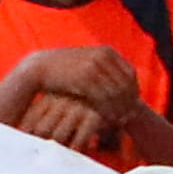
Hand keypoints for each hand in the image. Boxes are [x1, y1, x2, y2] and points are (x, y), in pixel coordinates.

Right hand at [0, 41, 140, 141]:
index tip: (133, 105)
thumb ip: (105, 68)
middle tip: (129, 118)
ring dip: (120, 109)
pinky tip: (107, 120)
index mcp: (107, 52)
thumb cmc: (64, 69)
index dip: (134, 91)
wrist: (38, 67)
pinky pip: (103, 97)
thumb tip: (126, 80)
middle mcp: (103, 57)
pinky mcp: (83, 78)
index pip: (130, 73)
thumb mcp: (87, 62)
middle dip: (129, 102)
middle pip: (126, 83)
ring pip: (116, 92)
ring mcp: (93, 67)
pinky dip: (108, 110)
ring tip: (119, 122)